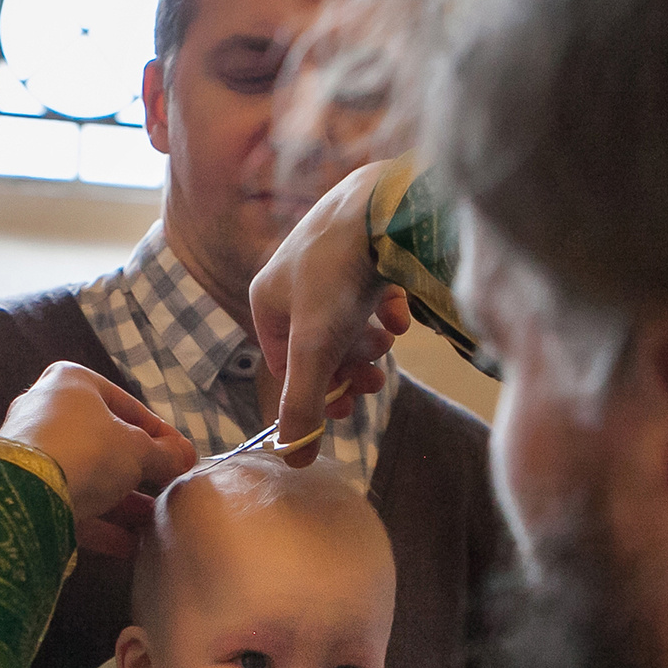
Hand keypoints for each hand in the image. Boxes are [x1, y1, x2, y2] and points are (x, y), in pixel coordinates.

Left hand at [0, 362, 195, 555]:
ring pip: (88, 475)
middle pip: (106, 442)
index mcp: (72, 382)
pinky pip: (69, 501)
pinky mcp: (24, 488)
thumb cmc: (89, 450)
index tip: (183, 458)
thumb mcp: (138, 450)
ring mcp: (31, 450)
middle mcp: (46, 409)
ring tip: (154, 523)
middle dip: (140, 471)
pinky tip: (128, 545)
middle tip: (168, 491)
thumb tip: (185, 456)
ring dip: (122, 501)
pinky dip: (99, 522)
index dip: (161, 435)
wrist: (26, 492)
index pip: (128, 406)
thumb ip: (165, 454)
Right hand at [250, 159, 413, 465]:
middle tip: (376, 382)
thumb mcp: (316, 351)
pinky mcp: (365, 242)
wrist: (382, 206)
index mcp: (267, 298)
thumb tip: (293, 461)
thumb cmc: (337, 277)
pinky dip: (387, 305)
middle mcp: (292, 275)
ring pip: (348, 317)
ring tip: (388, 342)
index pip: (282, 362)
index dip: (314, 391)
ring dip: (368, 339)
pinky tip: (400, 311)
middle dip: (348, 367)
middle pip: (319, 342)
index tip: (346, 409)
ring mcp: (329, 256)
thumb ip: (303, 407)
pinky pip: (373, 286)